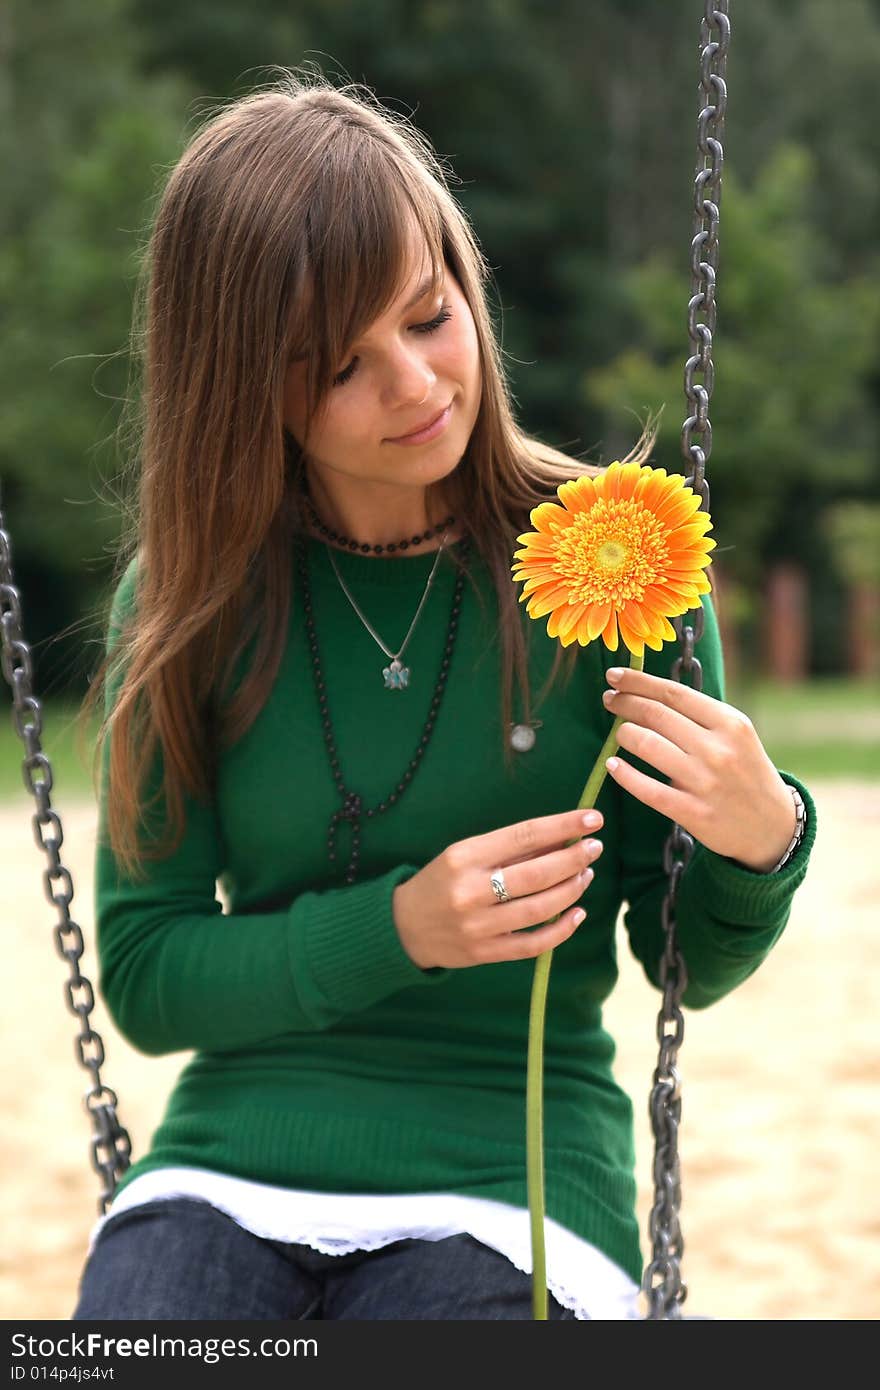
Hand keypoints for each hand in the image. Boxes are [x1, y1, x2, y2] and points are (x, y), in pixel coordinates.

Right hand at [393, 808, 603, 968]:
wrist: (402, 927)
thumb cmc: (441, 881)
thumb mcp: (464, 854)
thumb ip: (509, 849)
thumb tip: (561, 836)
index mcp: (464, 856)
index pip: (524, 836)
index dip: (562, 826)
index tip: (592, 818)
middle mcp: (471, 890)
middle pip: (537, 874)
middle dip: (574, 858)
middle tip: (595, 848)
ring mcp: (478, 925)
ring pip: (540, 908)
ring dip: (572, 890)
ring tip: (585, 875)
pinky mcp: (484, 953)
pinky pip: (533, 944)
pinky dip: (561, 930)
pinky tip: (577, 913)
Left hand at [601, 666, 795, 871]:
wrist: (773, 826)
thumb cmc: (746, 772)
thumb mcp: (736, 735)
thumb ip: (701, 716)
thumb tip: (650, 693)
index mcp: (730, 723)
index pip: (673, 693)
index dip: (638, 682)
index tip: (615, 676)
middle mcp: (719, 749)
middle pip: (656, 715)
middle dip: (625, 703)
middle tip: (609, 700)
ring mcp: (706, 782)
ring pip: (648, 746)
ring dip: (624, 735)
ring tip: (618, 732)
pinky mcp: (694, 813)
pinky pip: (647, 790)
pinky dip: (625, 775)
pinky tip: (612, 766)